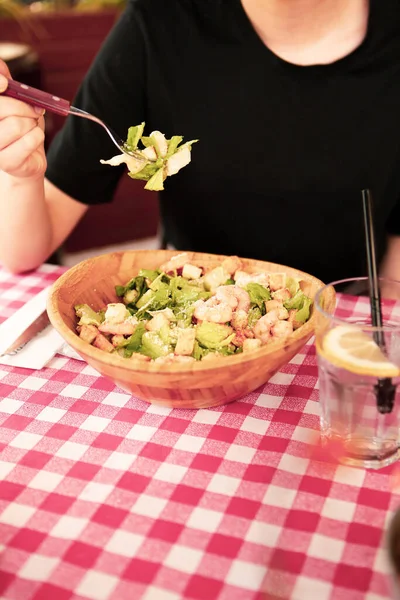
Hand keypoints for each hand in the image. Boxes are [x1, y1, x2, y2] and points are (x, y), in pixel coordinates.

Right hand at [0, 59, 45, 179]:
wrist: (26, 159)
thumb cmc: (18, 127)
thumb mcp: (13, 100)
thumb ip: (4, 81)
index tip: (4, 83)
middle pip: (3, 108)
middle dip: (24, 107)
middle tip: (33, 111)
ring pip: (18, 124)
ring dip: (32, 124)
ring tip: (30, 128)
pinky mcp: (6, 163)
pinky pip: (30, 140)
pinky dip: (38, 136)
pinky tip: (32, 141)